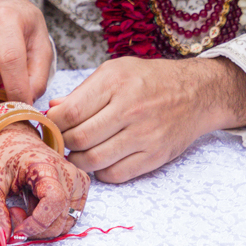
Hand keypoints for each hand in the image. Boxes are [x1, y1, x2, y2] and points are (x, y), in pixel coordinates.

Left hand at [0, 123, 89, 243]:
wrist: (17, 139)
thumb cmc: (4, 157)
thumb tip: (2, 239)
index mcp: (47, 165)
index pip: (54, 202)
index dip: (36, 224)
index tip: (16, 231)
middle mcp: (69, 173)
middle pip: (58, 220)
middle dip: (33, 227)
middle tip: (13, 213)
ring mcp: (78, 180)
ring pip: (65, 223)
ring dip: (42, 225)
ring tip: (25, 207)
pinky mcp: (81, 187)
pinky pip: (69, 218)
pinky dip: (51, 220)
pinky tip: (37, 205)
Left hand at [47, 57, 245, 182]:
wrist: (196, 93)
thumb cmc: (150, 79)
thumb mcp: (115, 71)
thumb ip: (83, 92)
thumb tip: (52, 109)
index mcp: (116, 82)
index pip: (71, 112)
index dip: (53, 123)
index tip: (49, 125)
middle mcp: (130, 109)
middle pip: (80, 138)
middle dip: (64, 143)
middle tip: (62, 140)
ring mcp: (144, 135)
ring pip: (95, 160)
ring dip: (79, 160)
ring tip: (78, 151)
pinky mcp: (154, 156)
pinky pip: (116, 174)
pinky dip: (101, 172)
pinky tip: (100, 159)